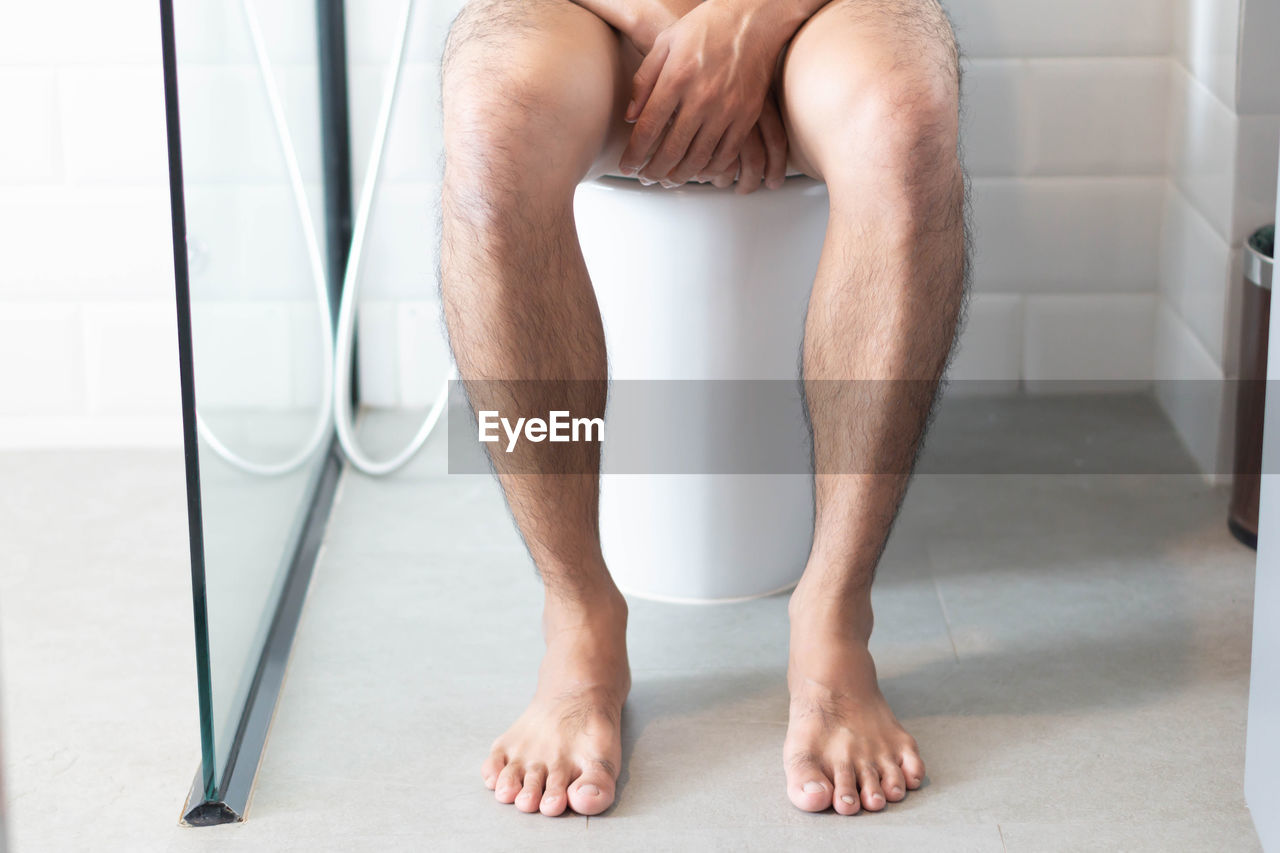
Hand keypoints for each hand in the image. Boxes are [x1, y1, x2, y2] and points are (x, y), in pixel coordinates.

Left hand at [618, 0, 791, 187]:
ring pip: (698, 158)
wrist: (754, 18)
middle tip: (645, 177)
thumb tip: (630, 116)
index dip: (634, 154)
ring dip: (680, 175)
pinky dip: (711, 169)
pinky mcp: (746, 115)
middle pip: (671, 150)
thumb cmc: (708, 26)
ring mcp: (726, 109)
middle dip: (654, 171)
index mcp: (676, 79)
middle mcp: (701, 98)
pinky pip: (727, 153)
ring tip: (668, 179)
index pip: (648, 129)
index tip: (627, 166)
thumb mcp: (665, 43)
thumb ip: (644, 80)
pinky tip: (699, 172)